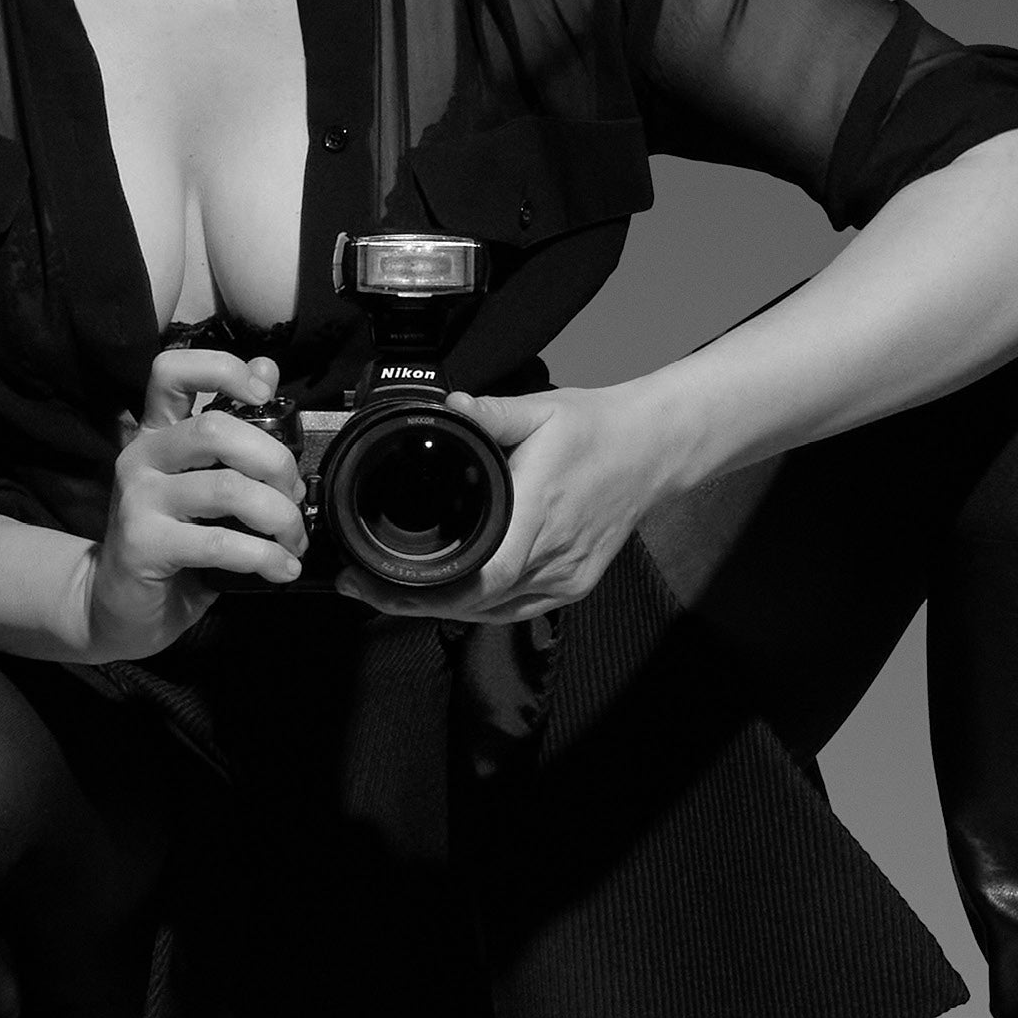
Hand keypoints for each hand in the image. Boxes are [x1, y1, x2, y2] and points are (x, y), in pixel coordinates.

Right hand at [81, 348, 309, 659]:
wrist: (120, 606)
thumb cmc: (174, 540)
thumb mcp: (205, 480)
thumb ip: (236, 430)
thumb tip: (268, 369)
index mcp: (157, 430)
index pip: (171, 370)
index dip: (221, 369)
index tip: (264, 395)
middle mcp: (141, 454)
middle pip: (215, 429)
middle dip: (275, 460)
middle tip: (296, 495)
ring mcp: (138, 498)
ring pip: (228, 488)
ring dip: (279, 517)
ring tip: (294, 540)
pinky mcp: (142, 543)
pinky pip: (220, 542)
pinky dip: (263, 557)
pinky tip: (280, 569)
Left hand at [334, 381, 665, 625]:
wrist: (654, 450)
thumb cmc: (596, 429)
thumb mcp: (542, 409)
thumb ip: (491, 412)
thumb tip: (448, 406)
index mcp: (538, 513)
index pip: (479, 578)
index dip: (424, 593)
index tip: (376, 582)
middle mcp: (552, 556)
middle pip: (475, 604)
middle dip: (415, 602)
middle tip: (363, 586)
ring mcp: (566, 578)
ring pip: (494, 611)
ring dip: (444, 606)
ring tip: (395, 590)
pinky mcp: (575, 585)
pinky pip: (517, 608)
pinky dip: (480, 605)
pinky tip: (450, 593)